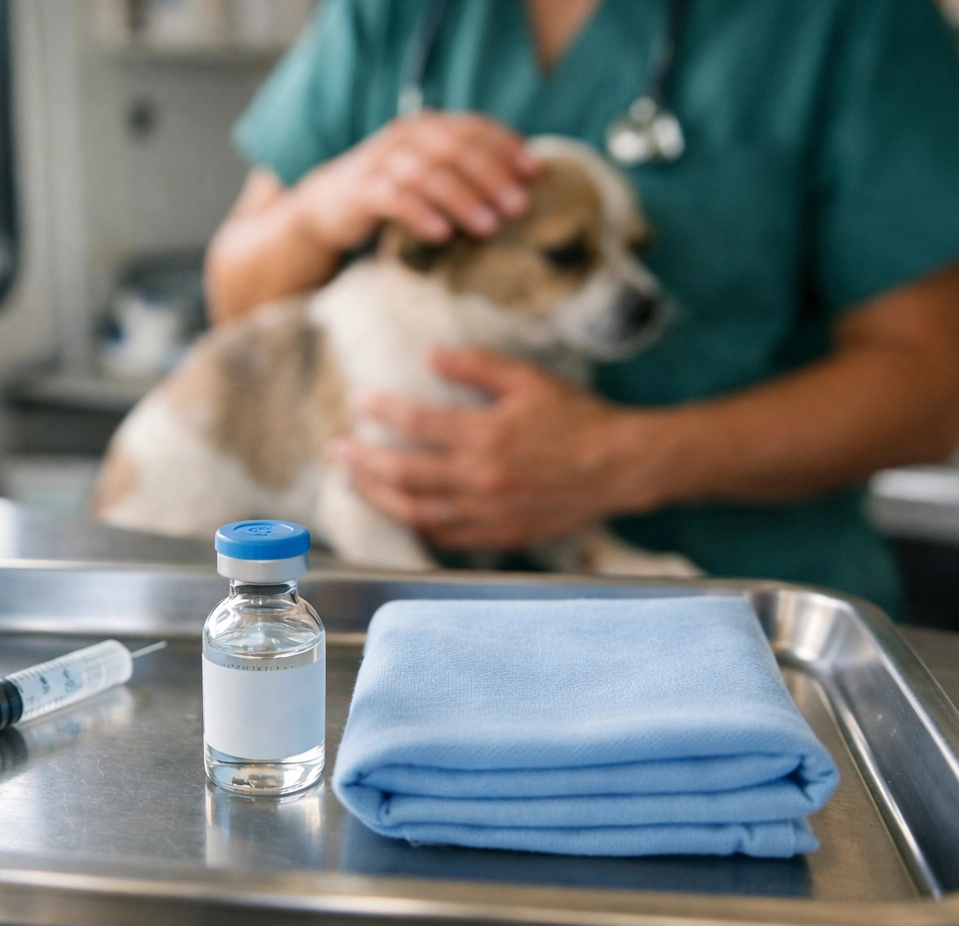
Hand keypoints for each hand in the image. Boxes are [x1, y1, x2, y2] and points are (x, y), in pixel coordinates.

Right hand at [292, 113, 538, 253]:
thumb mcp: (429, 173)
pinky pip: (395, 199)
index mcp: (428, 126)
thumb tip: (524, 187)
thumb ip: (465, 171)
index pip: (473, 127)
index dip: (507, 147)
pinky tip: (443, 234)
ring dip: (463, 200)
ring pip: (428, 173)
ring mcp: (382, 161)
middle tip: (519, 207)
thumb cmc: (393, 191)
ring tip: (489, 227)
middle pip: (455, 148)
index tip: (535, 174)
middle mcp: (405, 135)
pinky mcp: (362, 190)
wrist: (329, 205)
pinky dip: (421, 214)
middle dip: (492, 177)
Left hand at [332, 349, 671, 549]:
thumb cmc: (577, 419)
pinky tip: (400, 512)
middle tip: (337, 451)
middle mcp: (480, 478)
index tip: (359, 403)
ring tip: (355, 482)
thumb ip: (477, 366)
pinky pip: (446, 537)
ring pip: (417, 511)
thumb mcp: (529, 379)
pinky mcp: (500, 535)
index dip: (382, 411)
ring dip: (379, 497)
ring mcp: (488, 513)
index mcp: (486, 435)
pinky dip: (416, 526)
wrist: (620, 467)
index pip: (417, 423)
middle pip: (404, 474)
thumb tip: (430, 355)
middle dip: (363, 462)